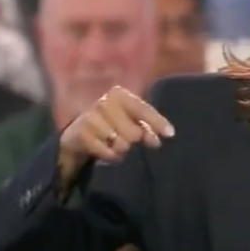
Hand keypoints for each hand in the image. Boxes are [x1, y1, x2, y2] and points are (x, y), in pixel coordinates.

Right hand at [58, 86, 174, 178]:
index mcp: (119, 95)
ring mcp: (91, 117)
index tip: (170, 134)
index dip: (157, 122)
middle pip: (134, 132)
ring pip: (121, 143)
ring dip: (121, 149)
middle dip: (134, 141)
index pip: (142, 109)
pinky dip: (111, 155)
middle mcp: (104, 102)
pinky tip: (108, 151)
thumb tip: (157, 140)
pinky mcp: (81, 134)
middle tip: (129, 141)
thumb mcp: (129, 120)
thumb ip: (146, 128)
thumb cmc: (111, 123)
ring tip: (116, 145)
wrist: (79, 132)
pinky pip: (107, 152)